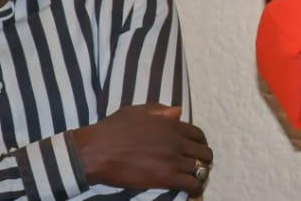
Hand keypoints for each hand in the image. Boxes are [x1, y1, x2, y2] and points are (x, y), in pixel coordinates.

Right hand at [70, 105, 211, 193]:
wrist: (97, 150)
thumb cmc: (113, 129)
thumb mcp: (137, 112)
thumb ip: (160, 111)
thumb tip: (178, 111)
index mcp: (171, 124)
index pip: (198, 134)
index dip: (200, 142)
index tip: (197, 149)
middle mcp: (176, 141)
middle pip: (203, 152)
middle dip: (204, 159)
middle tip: (198, 165)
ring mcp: (172, 159)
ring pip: (200, 168)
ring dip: (200, 174)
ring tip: (196, 179)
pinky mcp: (166, 177)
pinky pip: (191, 183)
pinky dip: (195, 187)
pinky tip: (192, 190)